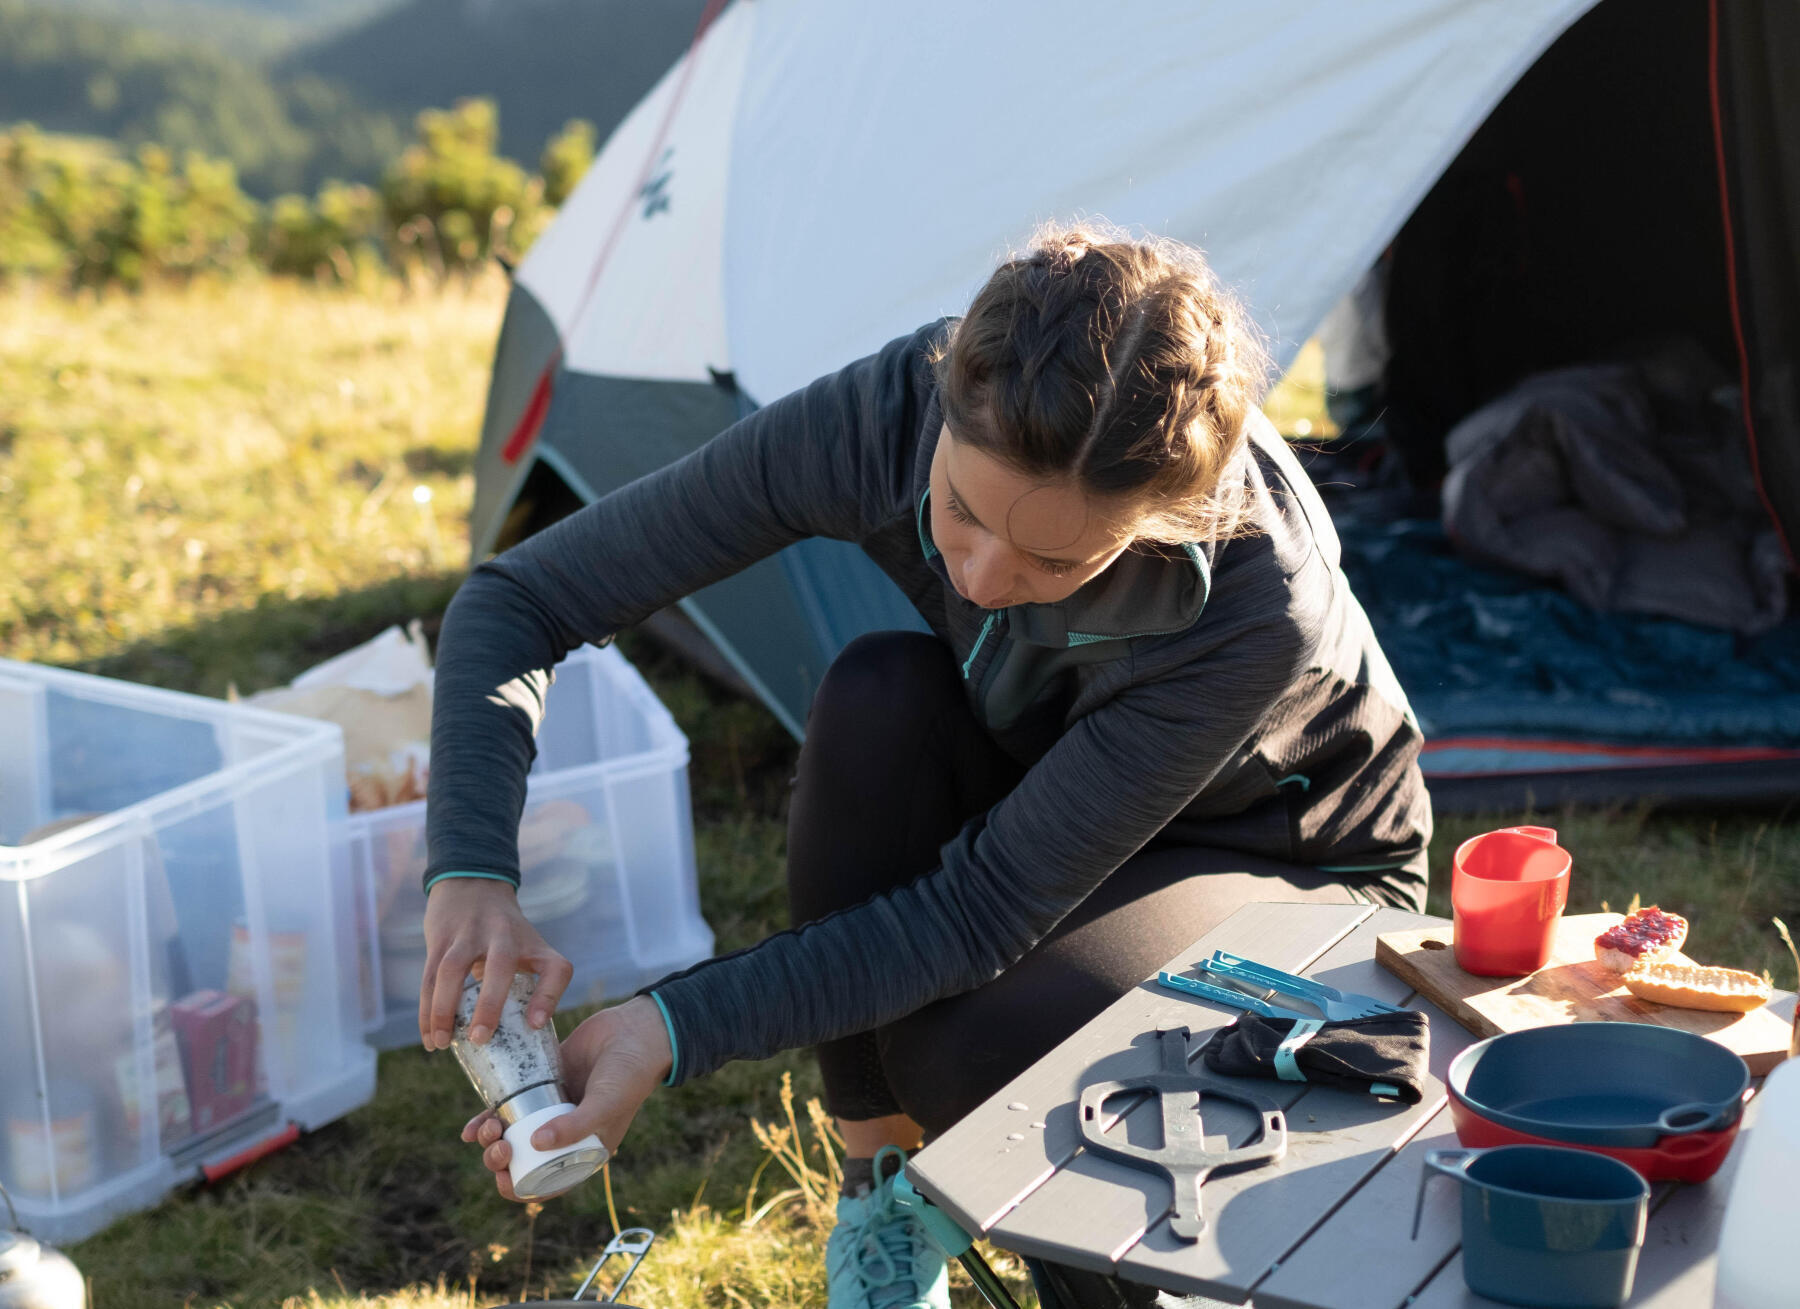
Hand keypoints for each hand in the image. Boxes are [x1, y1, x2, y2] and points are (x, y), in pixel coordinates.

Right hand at [419, 877, 573, 1049]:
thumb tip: (526, 1033)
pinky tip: (429, 1037)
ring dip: (444, 1009)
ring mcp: (468, 933)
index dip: (549, 996)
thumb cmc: (508, 934)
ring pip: (452, 970)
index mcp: (533, 943)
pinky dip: (427, 1009)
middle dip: (490, 1003)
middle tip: (480, 1038)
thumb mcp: (531, 949)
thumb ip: (534, 984)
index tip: (536, 1024)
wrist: (474, 885)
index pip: (555, 968)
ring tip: (444, 1043)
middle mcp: (503, 934)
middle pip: (500, 964)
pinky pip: (429, 976)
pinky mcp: (440, 938)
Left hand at [461, 995, 672, 1200]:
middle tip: (497, 1146)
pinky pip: (508, 1107)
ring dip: (491, 1140)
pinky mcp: (539, 1085)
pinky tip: (471, 1127)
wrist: (633, 1030)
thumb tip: (534, 1144)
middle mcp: (563, 1134)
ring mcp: (549, 1110)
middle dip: (501, 1160)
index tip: (502, 1179)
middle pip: (523, 1160)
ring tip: (487, 1128)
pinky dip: (486, 1118)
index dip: (520, 1188)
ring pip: (511, 1135)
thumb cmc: (628, 1074)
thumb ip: (575, 1126)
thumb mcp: (606, 1104)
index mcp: (583, 1150)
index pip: (547, 1183)